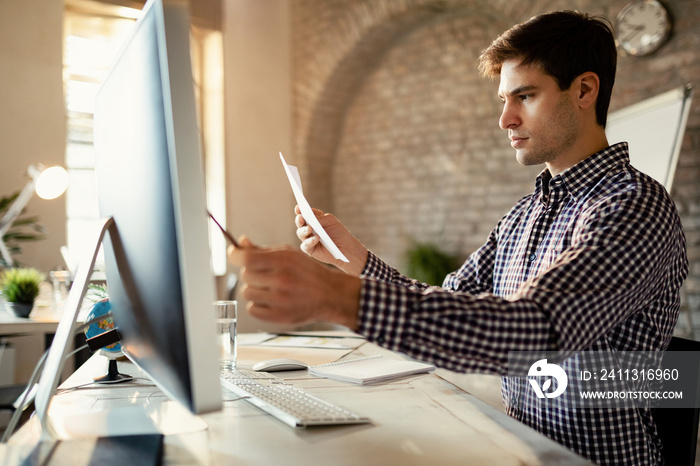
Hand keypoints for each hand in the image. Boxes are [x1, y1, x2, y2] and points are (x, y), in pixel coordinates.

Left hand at [228, 238, 360, 326]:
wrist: (330, 295)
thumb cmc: (307, 272)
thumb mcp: (289, 254)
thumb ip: (262, 250)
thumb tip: (240, 244)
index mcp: (284, 261)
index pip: (246, 258)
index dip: (234, 255)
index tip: (233, 253)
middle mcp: (282, 280)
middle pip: (245, 275)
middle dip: (249, 273)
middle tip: (262, 274)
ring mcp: (281, 301)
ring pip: (247, 293)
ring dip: (253, 289)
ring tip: (268, 288)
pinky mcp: (280, 317)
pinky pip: (252, 309)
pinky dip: (257, 305)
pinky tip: (270, 300)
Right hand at [295, 206, 367, 275]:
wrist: (346, 247)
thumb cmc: (338, 232)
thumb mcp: (330, 221)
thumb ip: (320, 218)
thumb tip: (309, 216)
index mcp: (313, 219)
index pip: (304, 213)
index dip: (299, 210)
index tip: (298, 207)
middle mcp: (309, 228)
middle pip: (300, 223)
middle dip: (299, 220)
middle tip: (301, 217)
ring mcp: (308, 239)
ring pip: (300, 233)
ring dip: (304, 230)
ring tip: (310, 228)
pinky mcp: (310, 250)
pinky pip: (305, 245)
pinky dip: (310, 241)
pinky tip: (317, 238)